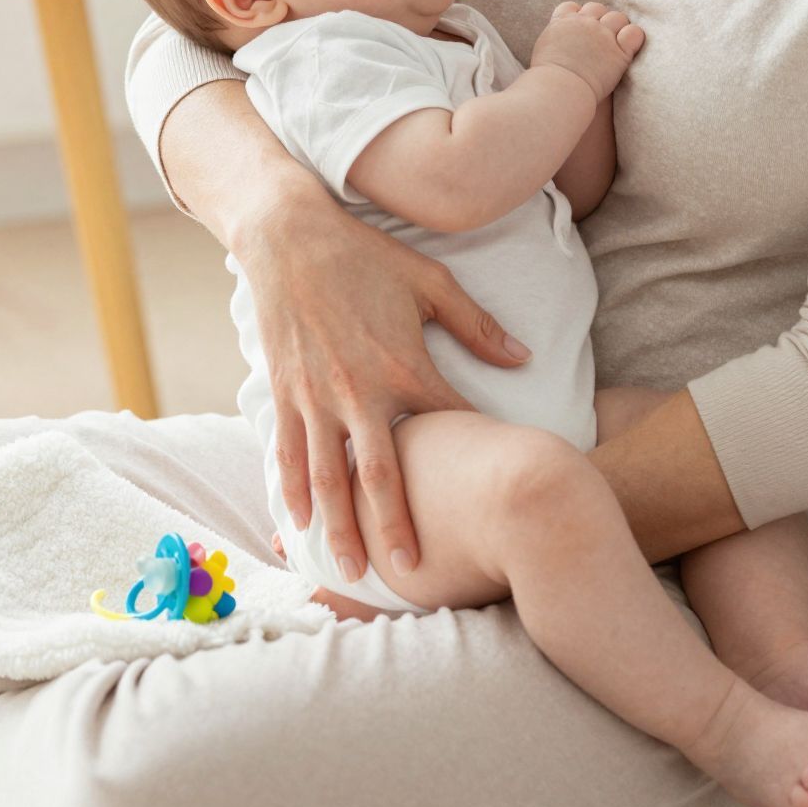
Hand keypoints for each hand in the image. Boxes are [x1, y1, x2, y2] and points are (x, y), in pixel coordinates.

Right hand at [238, 186, 533, 581]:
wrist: (289, 236)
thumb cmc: (366, 257)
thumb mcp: (431, 281)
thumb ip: (477, 326)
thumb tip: (524, 359)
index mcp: (403, 364)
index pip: (445, 423)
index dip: (468, 458)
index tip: (492, 495)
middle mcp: (357, 390)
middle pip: (381, 474)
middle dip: (396, 527)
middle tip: (413, 570)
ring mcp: (314, 395)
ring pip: (327, 476)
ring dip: (339, 526)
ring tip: (352, 569)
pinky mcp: (283, 392)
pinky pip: (287, 452)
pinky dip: (291, 491)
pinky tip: (299, 523)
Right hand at [530, 0, 645, 102]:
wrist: (558, 89)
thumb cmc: (546, 79)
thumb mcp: (543, 51)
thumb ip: (554, 40)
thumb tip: (560, 43)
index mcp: (562, 22)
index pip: (572, 7)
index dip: (578, 16)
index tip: (579, 31)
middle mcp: (583, 23)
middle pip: (596, 8)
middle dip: (599, 20)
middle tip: (599, 39)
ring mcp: (602, 35)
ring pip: (617, 17)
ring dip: (617, 27)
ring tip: (615, 44)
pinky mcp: (618, 51)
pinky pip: (634, 33)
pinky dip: (633, 37)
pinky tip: (628, 49)